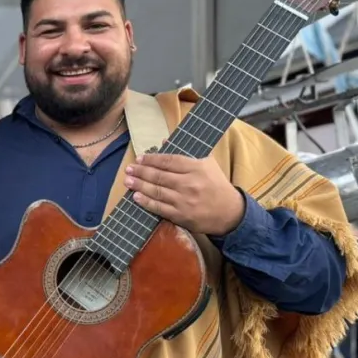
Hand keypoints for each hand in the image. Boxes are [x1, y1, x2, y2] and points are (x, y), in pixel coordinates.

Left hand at [124, 153, 244, 235]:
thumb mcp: (207, 163)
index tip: (140, 158)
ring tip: (128, 180)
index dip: (152, 159)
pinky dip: (146, 202)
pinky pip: (159, 208)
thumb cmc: (216, 185)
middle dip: (141, 171)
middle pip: (159, 176)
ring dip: (139, 185)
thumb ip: (186, 152)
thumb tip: (164, 141)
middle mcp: (189, 183)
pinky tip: (136, 197)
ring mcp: (184, 201)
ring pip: (157, 191)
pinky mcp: (181, 215)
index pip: (169, 161)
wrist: (229, 212)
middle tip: (129, 168)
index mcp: (197, 168)